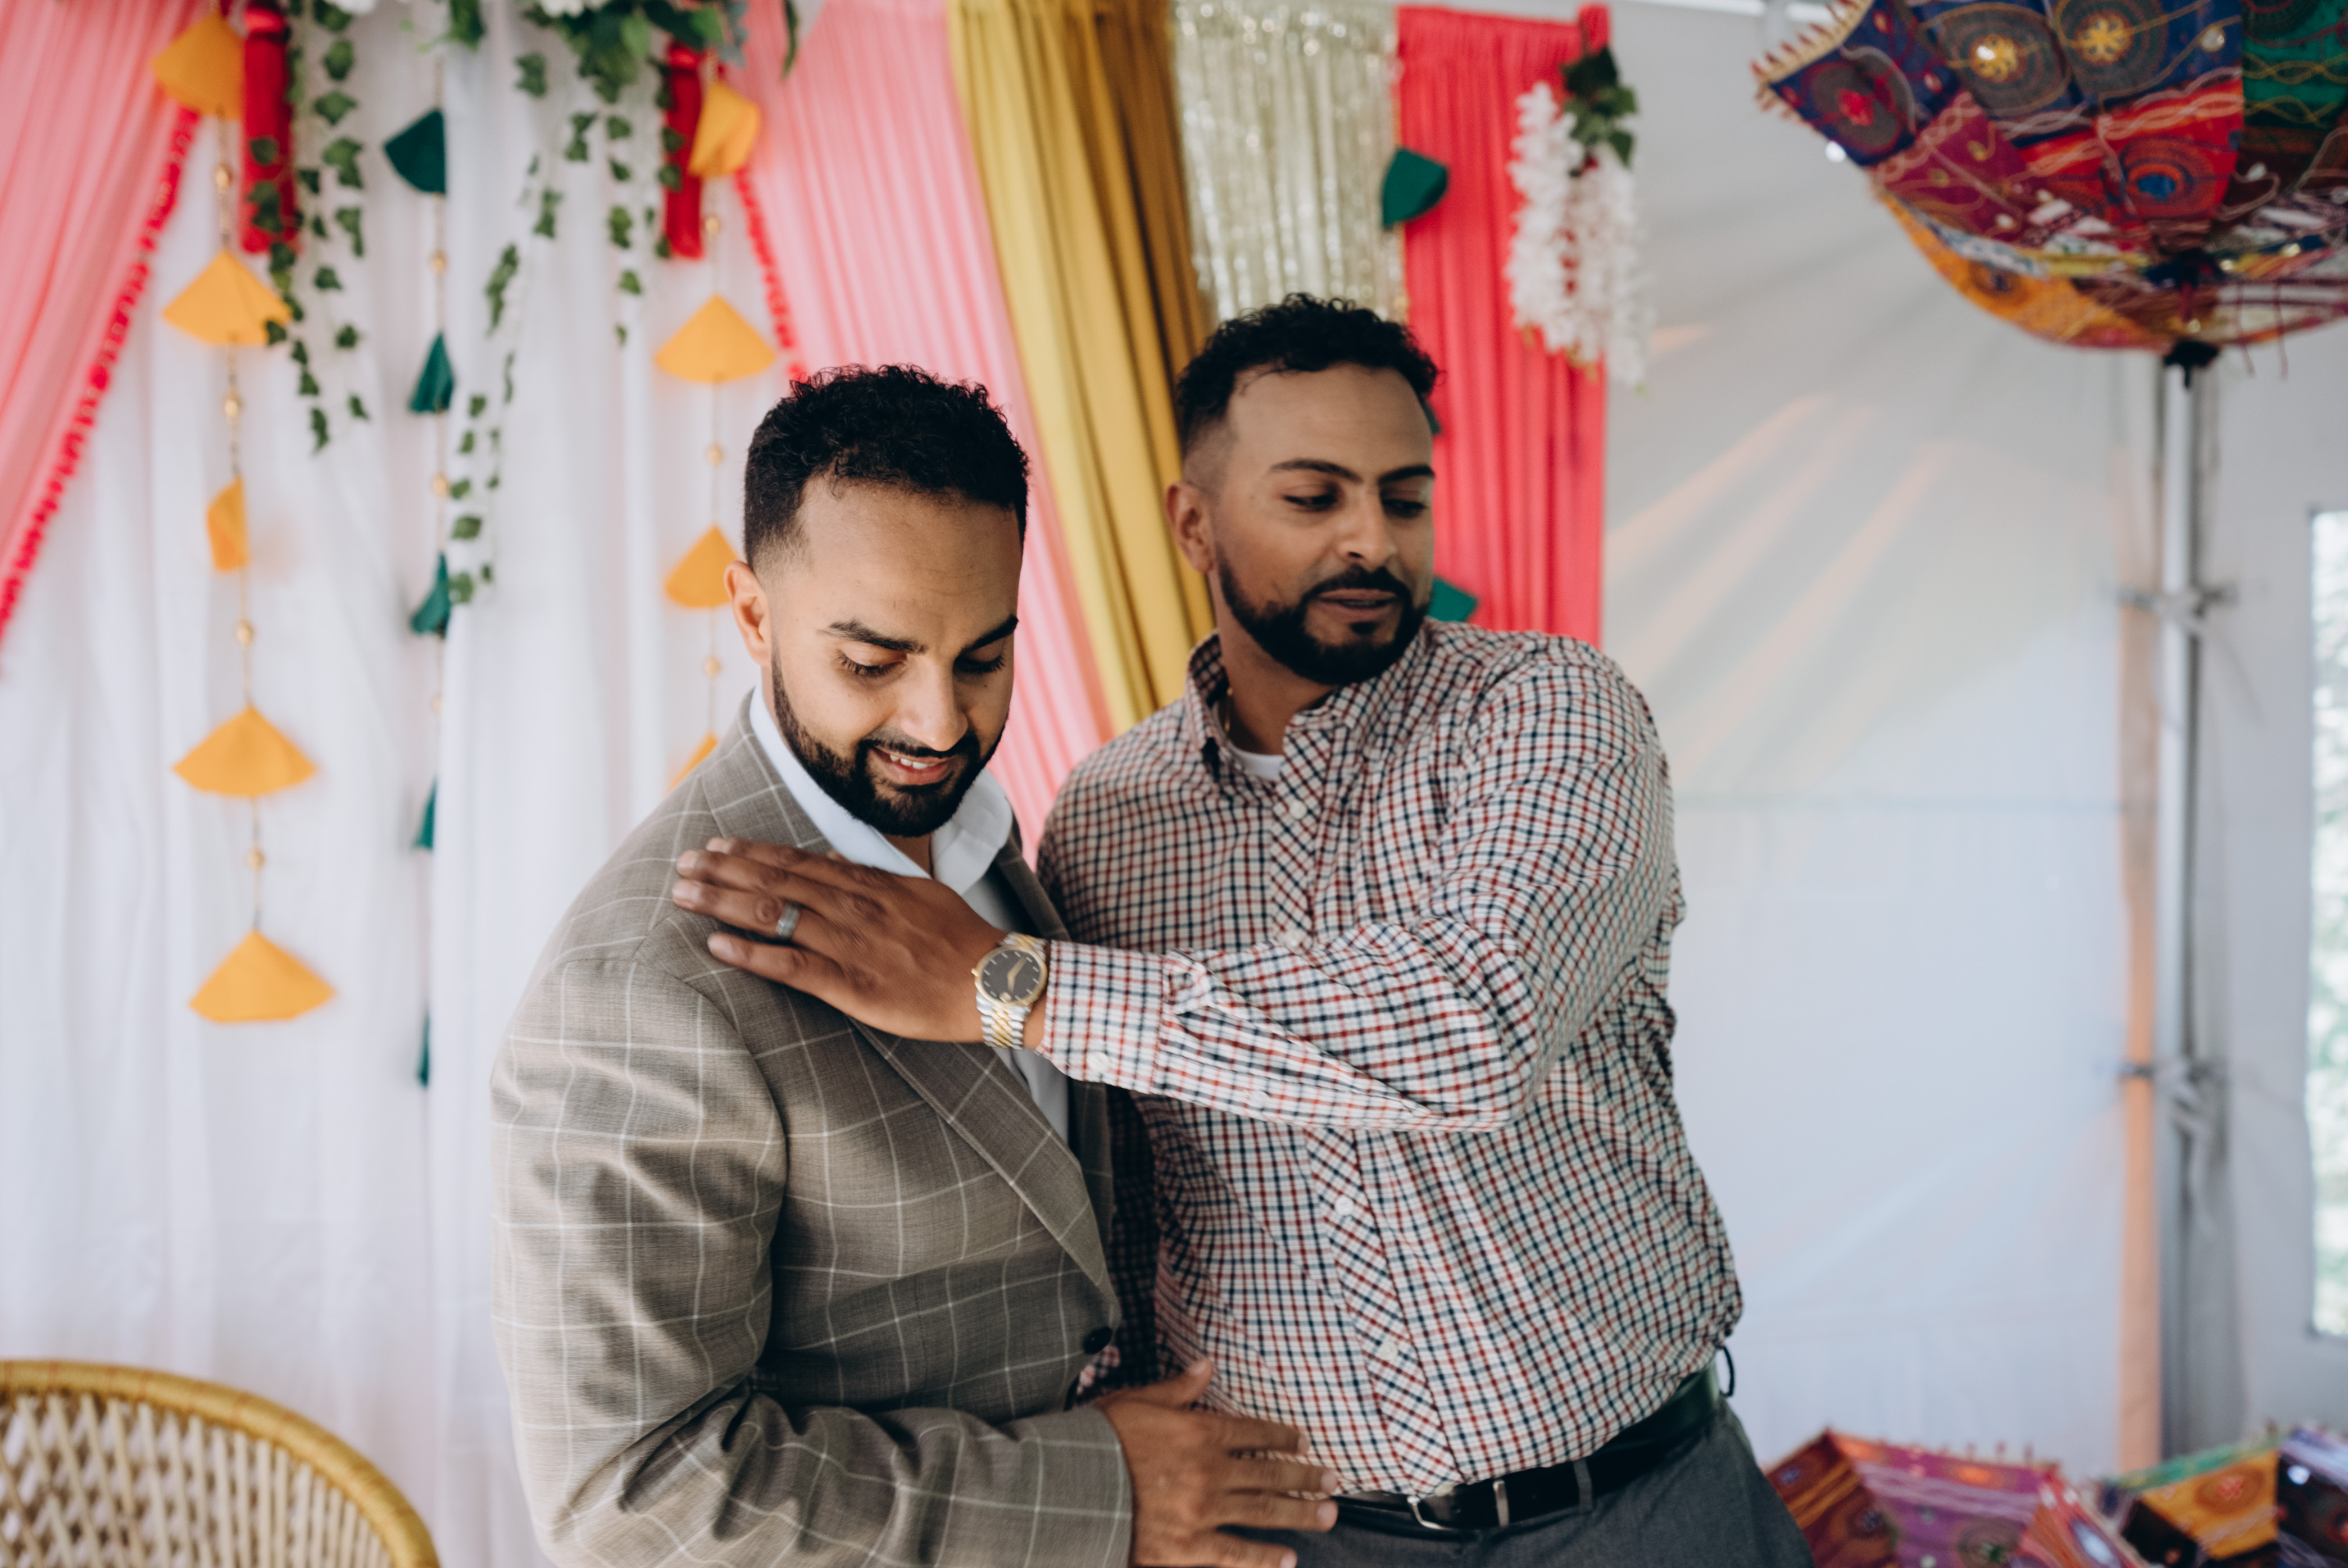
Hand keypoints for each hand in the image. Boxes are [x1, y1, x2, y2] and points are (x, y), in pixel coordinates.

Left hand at [671, 839, 1003, 1040]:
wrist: (994, 981)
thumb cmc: (958, 939)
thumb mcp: (917, 890)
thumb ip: (868, 875)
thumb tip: (827, 855)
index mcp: (868, 884)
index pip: (796, 861)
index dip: (750, 851)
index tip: (714, 845)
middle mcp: (852, 907)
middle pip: (775, 881)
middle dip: (723, 870)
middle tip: (682, 865)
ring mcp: (850, 944)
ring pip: (775, 915)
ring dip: (723, 903)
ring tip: (683, 895)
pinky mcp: (852, 986)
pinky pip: (792, 966)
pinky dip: (752, 954)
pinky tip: (717, 946)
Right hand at [1096, 1360, 1337, 1567]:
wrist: (1071, 1487)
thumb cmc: (1099, 1440)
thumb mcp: (1138, 1401)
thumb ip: (1178, 1388)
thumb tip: (1207, 1365)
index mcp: (1199, 1431)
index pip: (1254, 1431)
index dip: (1282, 1435)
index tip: (1303, 1440)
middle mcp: (1209, 1470)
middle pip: (1269, 1473)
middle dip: (1305, 1476)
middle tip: (1333, 1480)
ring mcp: (1202, 1511)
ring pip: (1263, 1511)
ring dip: (1299, 1513)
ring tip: (1328, 1516)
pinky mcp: (1187, 1548)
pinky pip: (1235, 1555)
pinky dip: (1263, 1558)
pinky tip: (1287, 1559)